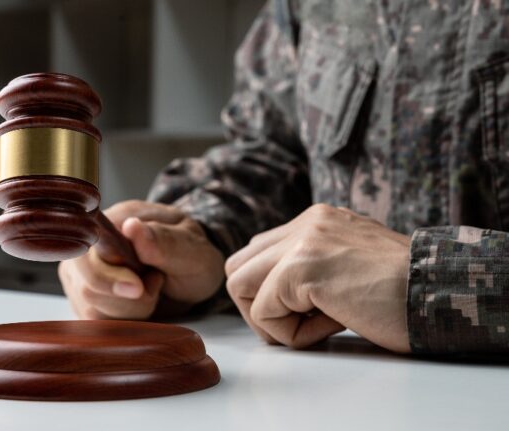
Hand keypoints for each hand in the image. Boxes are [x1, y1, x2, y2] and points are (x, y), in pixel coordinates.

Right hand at [59, 200, 224, 319]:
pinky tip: (140, 303)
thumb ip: (164, 240)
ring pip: (92, 309)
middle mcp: (89, 248)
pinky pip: (95, 322)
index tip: (138, 287)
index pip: (85, 251)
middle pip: (87, 286)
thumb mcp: (191, 247)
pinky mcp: (87, 301)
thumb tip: (131, 226)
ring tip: (151, 288)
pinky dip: (124, 320)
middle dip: (127, 299)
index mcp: (112, 221)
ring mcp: (83, 276)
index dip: (106, 276)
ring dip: (130, 309)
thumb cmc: (192, 255)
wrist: (193, 275)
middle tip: (156, 283)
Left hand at [225, 204, 411, 352]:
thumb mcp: (349, 266)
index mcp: (315, 221)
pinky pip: (264, 312)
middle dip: (257, 305)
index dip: (269, 293)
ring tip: (315, 324)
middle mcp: (305, 223)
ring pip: (238, 286)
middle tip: (298, 323)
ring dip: (270, 320)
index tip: (307, 310)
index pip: (257, 254)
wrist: (442, 293)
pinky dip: (291, 334)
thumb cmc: (403, 292)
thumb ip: (310, 267)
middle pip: (237, 267)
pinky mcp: (302, 268)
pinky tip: (332, 325)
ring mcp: (302, 242)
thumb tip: (273, 294)